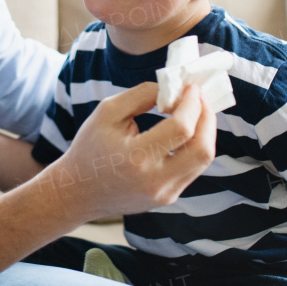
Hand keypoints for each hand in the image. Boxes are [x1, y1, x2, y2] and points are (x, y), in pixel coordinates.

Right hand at [43, 81, 215, 219]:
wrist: (78, 191)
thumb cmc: (90, 147)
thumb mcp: (108, 111)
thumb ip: (143, 95)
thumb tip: (174, 89)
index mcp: (135, 158)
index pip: (181, 129)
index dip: (192, 103)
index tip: (190, 87)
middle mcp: (154, 181)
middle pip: (202, 149)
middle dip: (208, 117)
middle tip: (199, 97)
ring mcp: (164, 194)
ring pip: (203, 161)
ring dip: (205, 131)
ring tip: (195, 111)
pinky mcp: (168, 198)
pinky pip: (193, 169)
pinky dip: (195, 145)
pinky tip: (186, 131)